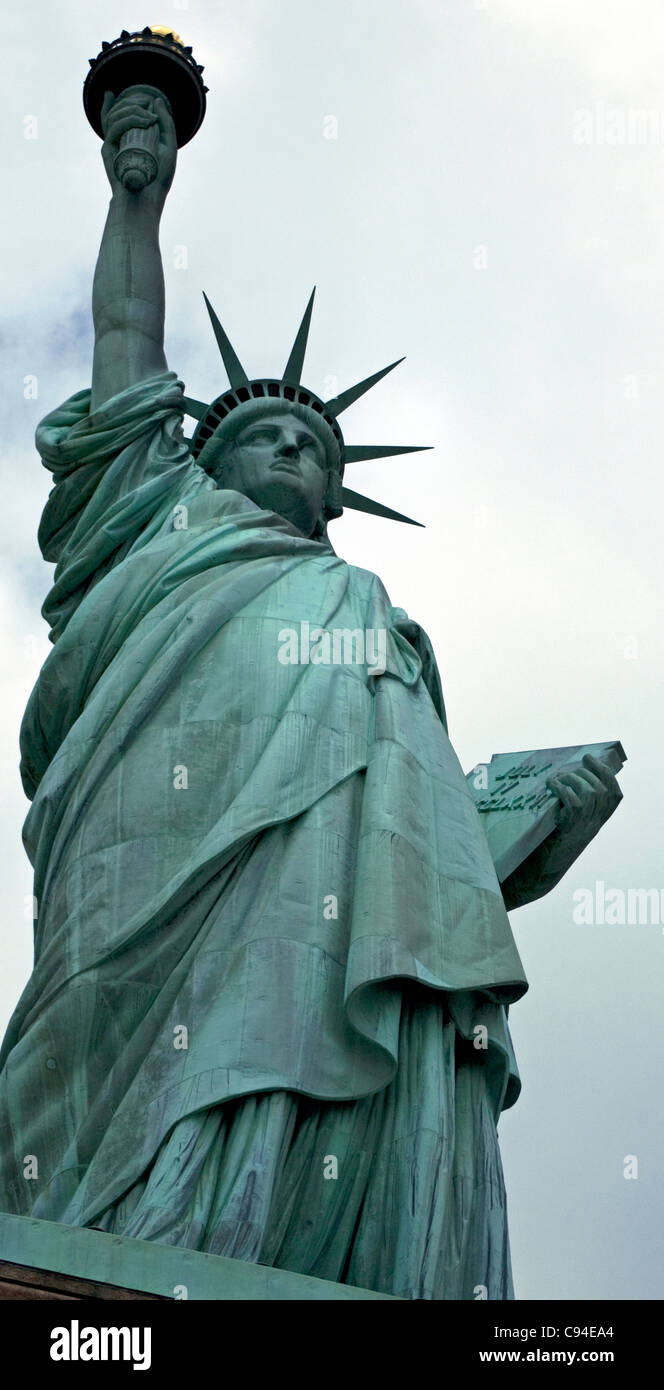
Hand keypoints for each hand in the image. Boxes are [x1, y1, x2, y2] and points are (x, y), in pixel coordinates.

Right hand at [100, 85, 176, 205]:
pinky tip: (143, 120)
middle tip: (148, 104)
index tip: (148, 99)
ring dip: (133, 109)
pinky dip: (128, 120)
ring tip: (150, 117)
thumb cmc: (159, 177)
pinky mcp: (108, 150)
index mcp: (130, 138)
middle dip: (133, 101)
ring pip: (115, 115)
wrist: (149, 198)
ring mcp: (112, 144)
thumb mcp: (168, 146)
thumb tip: (156, 100)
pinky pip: (114, 127)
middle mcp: (119, 140)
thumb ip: (165, 123)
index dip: (128, 100)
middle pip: (118, 110)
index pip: (121, 113)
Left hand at [546, 753, 622, 852]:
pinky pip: (573, 801)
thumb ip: (575, 804)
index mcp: (598, 822)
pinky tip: (551, 785)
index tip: (589, 759)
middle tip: (566, 771)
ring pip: (590, 793)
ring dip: (572, 779)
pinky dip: (562, 788)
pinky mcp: (570, 827)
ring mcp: (584, 827)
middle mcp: (595, 825)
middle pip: (601, 790)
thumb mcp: (568, 822)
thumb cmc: (550, 841)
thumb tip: (571, 774)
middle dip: (584, 773)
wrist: (541, 868)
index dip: (605, 773)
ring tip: (557, 779)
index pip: (615, 796)